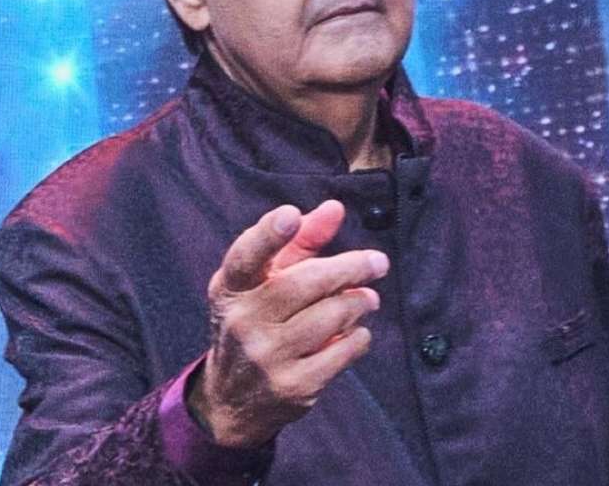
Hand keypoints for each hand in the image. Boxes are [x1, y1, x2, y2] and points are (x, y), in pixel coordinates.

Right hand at [188, 200, 388, 447]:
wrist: (233, 399)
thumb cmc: (257, 322)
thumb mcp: (265, 281)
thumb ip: (300, 242)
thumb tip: (335, 208)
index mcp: (231, 288)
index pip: (246, 257)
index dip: (268, 234)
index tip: (291, 214)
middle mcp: (243, 321)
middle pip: (306, 283)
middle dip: (350, 268)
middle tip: (378, 262)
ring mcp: (267, 357)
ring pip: (331, 316)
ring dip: (359, 302)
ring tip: (368, 299)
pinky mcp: (293, 386)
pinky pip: (343, 351)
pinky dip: (359, 337)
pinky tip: (356, 331)